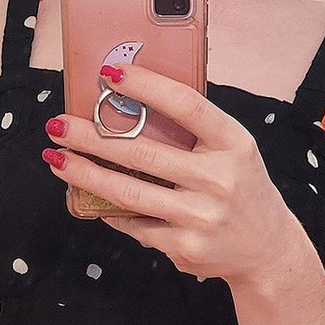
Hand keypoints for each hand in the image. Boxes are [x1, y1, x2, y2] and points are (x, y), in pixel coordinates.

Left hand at [41, 62, 297, 287]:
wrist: (268, 250)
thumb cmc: (240, 187)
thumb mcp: (233, 150)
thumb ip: (194, 130)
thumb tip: (126, 102)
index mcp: (234, 143)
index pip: (186, 105)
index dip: (146, 86)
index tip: (108, 74)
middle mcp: (220, 179)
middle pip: (143, 152)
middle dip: (92, 136)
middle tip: (58, 124)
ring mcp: (202, 217)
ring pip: (129, 192)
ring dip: (85, 173)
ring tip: (56, 157)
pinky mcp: (185, 248)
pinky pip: (135, 224)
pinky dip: (109, 209)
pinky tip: (88, 194)